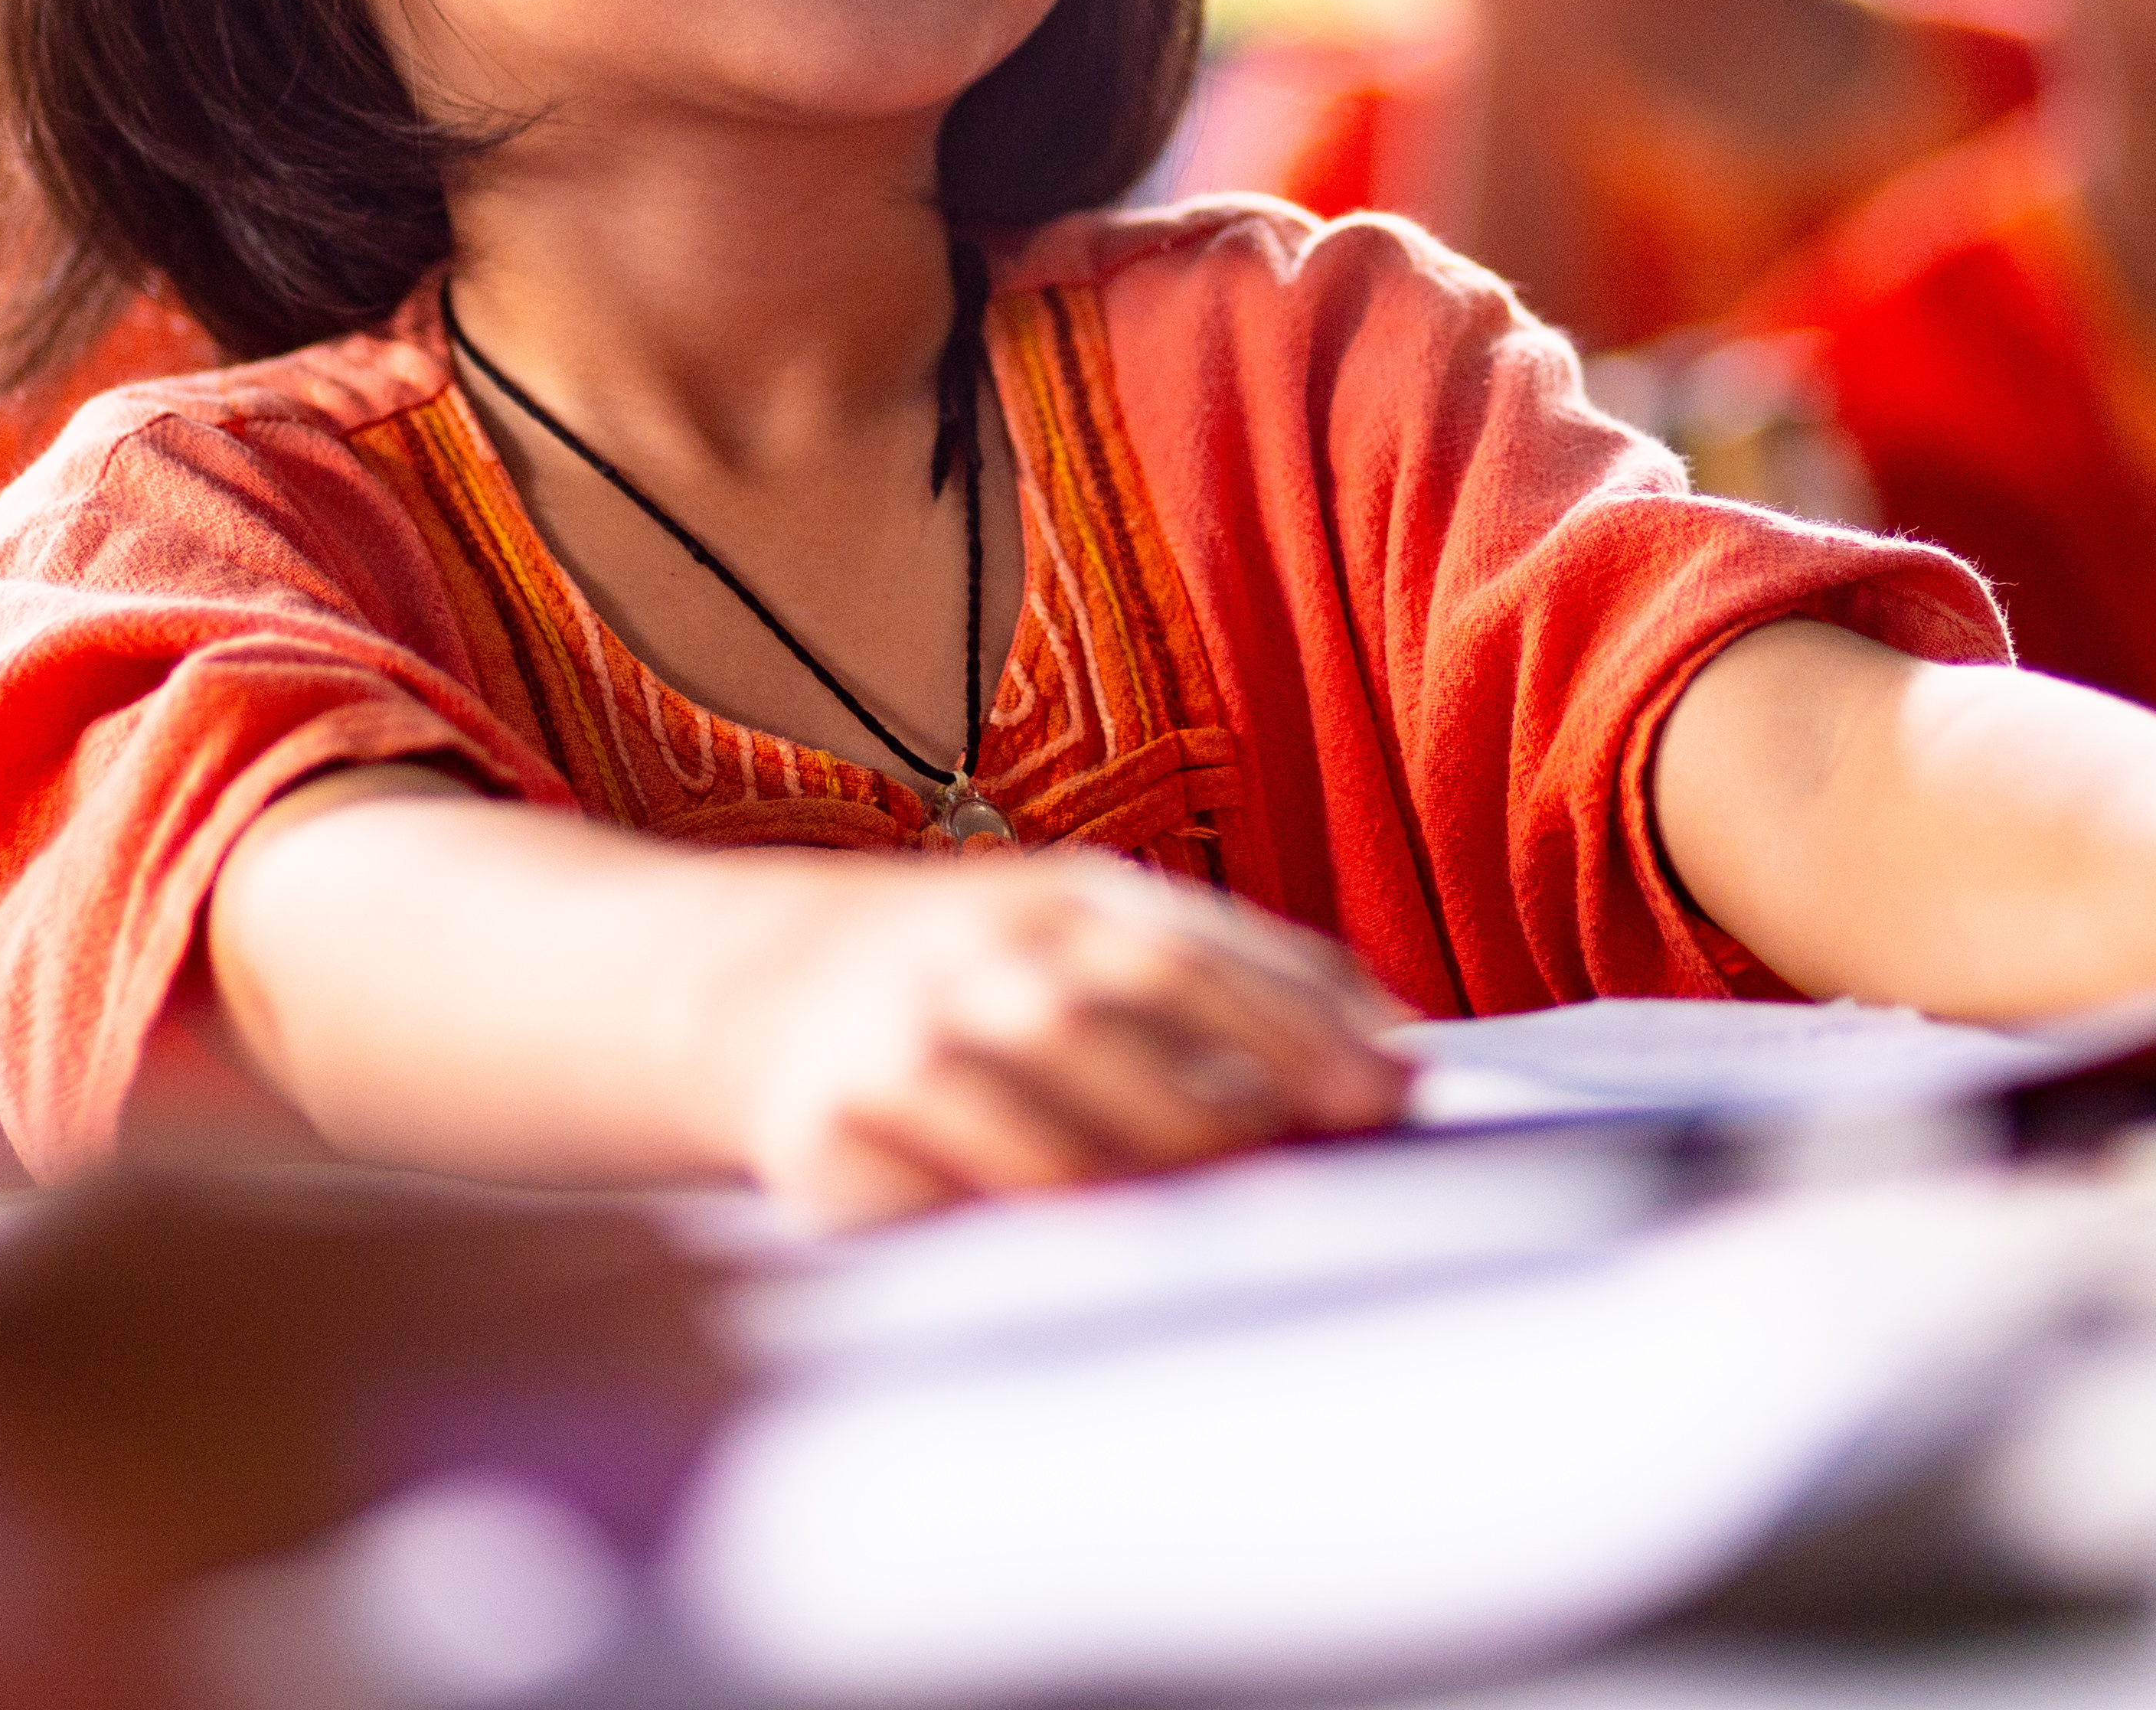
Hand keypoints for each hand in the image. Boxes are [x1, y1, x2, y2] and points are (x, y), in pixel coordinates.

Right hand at [719, 854, 1410, 1224]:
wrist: (756, 983)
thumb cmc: (978, 976)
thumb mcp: (1085, 938)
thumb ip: (1225, 980)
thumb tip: (1400, 1057)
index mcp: (1062, 903)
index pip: (1194, 951)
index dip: (1300, 1017)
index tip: (1396, 1087)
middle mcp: (984, 956)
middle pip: (1121, 1011)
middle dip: (1238, 1087)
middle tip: (1332, 1155)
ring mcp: (907, 1035)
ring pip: (1036, 1109)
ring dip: (1140, 1167)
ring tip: (1227, 1221)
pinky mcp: (837, 1123)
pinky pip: (940, 1185)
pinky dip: (1020, 1217)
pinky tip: (1090, 1251)